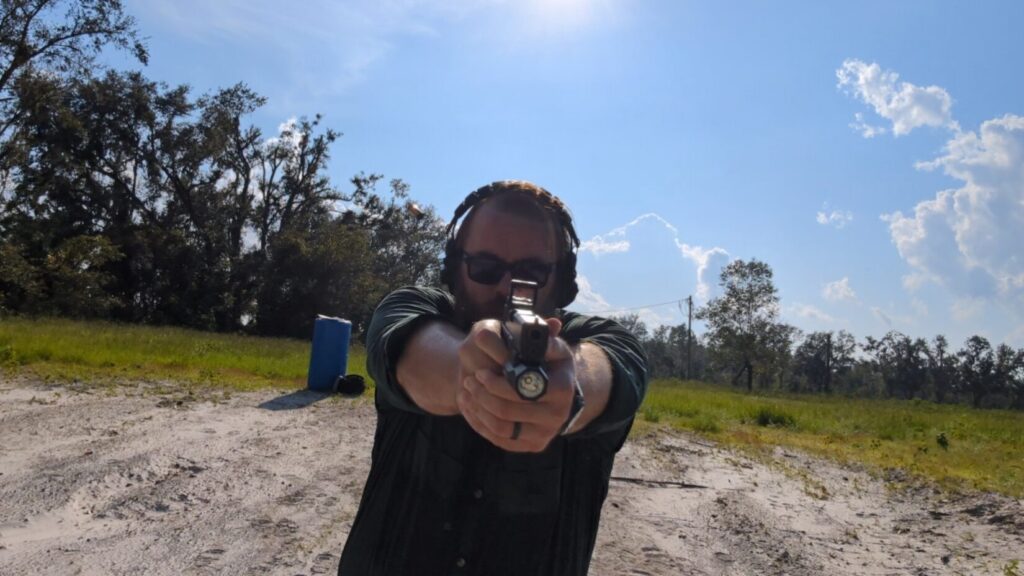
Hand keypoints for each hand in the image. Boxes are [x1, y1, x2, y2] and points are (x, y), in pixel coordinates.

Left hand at [456, 317, 576, 451]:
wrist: (560, 397)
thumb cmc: (551, 367)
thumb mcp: (554, 349)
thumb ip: (546, 338)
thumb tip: (547, 324)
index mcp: (562, 389)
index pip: (520, 389)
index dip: (495, 383)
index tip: (479, 372)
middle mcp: (557, 415)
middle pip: (507, 410)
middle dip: (482, 395)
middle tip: (468, 381)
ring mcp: (545, 433)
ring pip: (501, 428)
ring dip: (479, 410)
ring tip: (467, 393)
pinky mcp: (534, 445)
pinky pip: (501, 440)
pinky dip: (482, 425)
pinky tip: (472, 409)